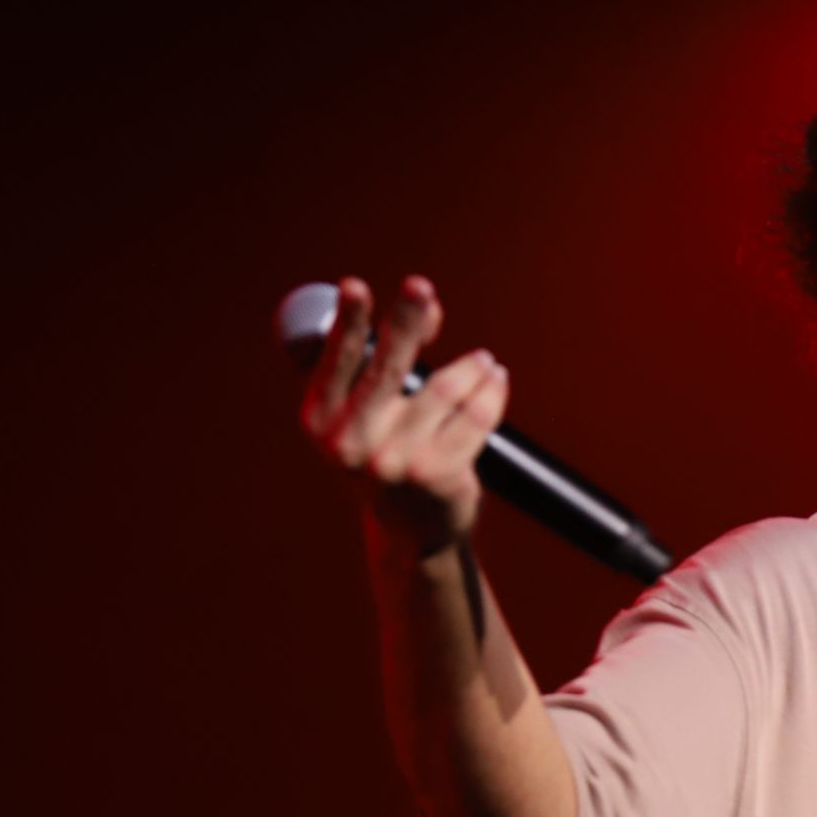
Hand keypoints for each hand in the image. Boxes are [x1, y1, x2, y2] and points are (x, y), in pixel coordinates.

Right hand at [298, 274, 510, 560]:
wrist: (412, 530)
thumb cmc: (388, 450)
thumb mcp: (371, 410)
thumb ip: (387, 354)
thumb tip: (426, 306)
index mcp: (320, 421)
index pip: (336, 362)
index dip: (348, 322)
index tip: (356, 286)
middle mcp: (350, 444)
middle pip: (387, 367)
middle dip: (406, 320)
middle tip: (420, 286)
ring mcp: (394, 462)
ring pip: (445, 387)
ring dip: (473, 367)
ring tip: (485, 362)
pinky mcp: (438, 476)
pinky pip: (477, 414)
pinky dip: (492, 390)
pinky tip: (496, 380)